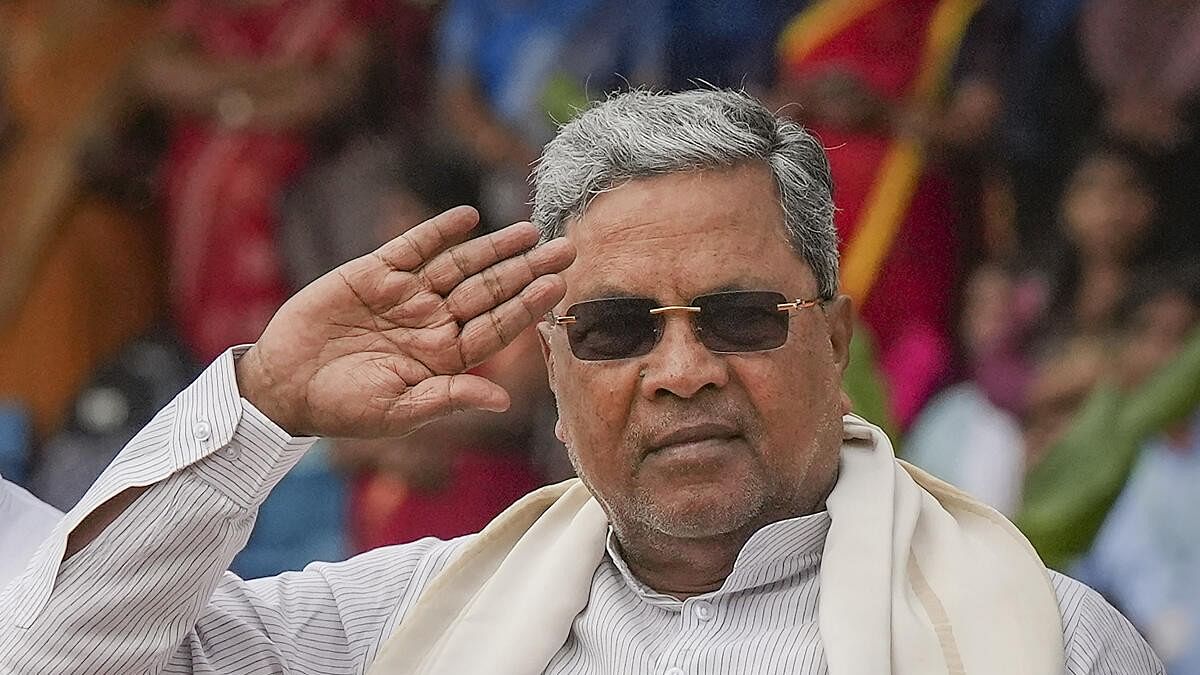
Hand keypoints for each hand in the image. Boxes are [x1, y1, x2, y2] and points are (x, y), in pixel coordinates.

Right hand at [236, 206, 574, 436]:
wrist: (284, 387)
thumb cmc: (342, 408)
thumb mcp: (399, 410)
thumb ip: (449, 397)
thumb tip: (502, 400)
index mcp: (446, 357)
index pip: (498, 326)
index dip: (528, 305)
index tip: (559, 286)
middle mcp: (434, 322)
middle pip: (490, 290)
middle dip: (528, 269)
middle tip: (567, 247)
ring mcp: (407, 295)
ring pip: (460, 265)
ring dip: (494, 247)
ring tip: (529, 229)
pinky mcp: (374, 273)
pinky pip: (413, 246)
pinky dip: (439, 230)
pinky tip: (469, 216)